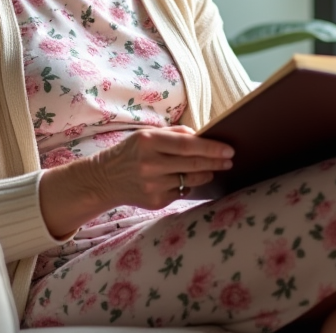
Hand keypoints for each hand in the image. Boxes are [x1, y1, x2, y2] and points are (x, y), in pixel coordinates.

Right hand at [88, 126, 233, 209]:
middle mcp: (150, 164)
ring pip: (190, 180)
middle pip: (193, 163)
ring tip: (213, 169)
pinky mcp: (155, 201)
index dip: (211, 147)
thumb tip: (201, 136)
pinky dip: (188, 184)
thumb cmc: (131, 152)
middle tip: (230, 160)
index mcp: (148, 142)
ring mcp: (153, 185)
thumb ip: (174, 134)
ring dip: (206, 174)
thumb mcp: (146, 135)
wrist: (105, 179)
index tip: (229, 149)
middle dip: (215, 161)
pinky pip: (181, 192)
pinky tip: (189, 179)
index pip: (187, 145)